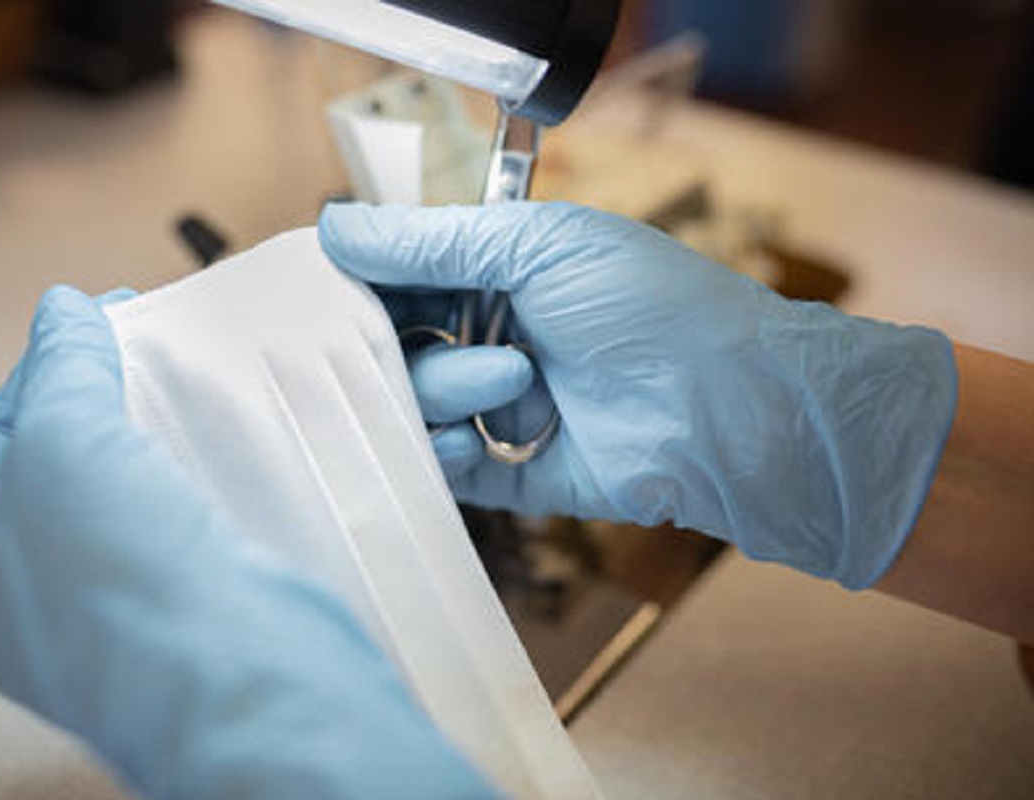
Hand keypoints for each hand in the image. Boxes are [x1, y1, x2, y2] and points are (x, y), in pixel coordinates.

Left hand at [0, 286, 495, 799]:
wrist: (234, 680)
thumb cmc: (118, 574)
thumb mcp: (64, 440)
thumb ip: (62, 365)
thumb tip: (63, 307)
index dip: (41, 366)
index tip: (100, 313)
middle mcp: (17, 595)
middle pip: (53, 462)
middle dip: (98, 392)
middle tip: (147, 332)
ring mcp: (100, 608)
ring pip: (119, 492)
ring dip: (148, 431)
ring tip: (185, 374)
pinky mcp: (174, 610)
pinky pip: (172, 523)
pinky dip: (187, 475)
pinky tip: (215, 436)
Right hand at [319, 202, 956, 589]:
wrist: (730, 405)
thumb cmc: (650, 306)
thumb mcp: (539, 246)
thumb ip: (432, 241)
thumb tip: (334, 228)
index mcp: (505, 274)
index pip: (405, 276)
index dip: (366, 283)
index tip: (327, 289)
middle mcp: (500, 337)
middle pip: (400, 345)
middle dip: (405, 341)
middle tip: (428, 329)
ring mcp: (510, 407)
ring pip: (422, 406)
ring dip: (449, 389)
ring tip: (515, 380)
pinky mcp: (522, 472)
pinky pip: (453, 471)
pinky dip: (446, 456)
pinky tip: (467, 441)